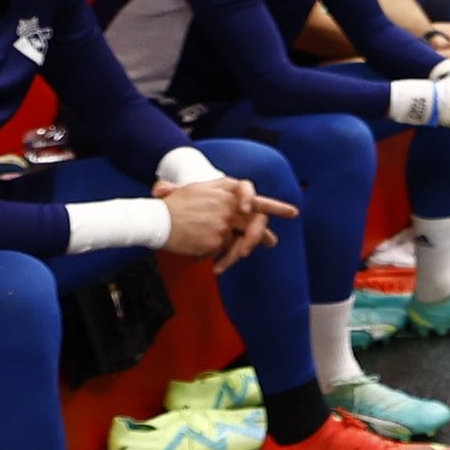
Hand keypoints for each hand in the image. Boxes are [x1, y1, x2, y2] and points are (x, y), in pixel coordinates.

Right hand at [156, 175, 295, 262]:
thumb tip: (241, 205)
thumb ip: (221, 195)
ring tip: (237, 255)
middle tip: (272, 242)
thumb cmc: (174, 205)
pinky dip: (220, 257)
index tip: (292, 213)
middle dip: (264, 235)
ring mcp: (224, 225)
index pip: (256, 197)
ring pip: (242, 242)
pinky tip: (212, 260)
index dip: (276, 206)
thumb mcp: (199, 189)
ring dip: (241, 251)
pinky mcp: (217, 241)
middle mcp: (229, 207)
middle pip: (257, 222)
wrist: (156, 219)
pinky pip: (224, 252)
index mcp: (226, 192)